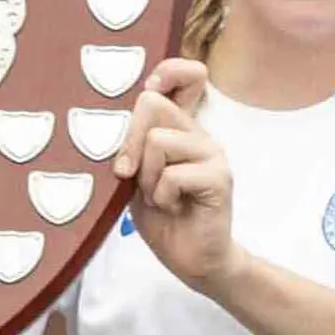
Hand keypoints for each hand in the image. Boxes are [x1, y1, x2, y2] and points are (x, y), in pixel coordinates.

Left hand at [114, 55, 233, 295]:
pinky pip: (172, 174)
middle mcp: (199, 133)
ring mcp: (212, 152)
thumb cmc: (164, 219)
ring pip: (158, 141)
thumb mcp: (136, 178)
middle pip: (152, 104)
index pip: (186, 75)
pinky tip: (174, 208)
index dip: (167, 72)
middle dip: (129, 143)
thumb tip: (115, 121)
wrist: (193, 261)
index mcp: (181, 128)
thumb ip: (132, 147)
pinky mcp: (219, 177)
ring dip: (147, 178)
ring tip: (160, 197)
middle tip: (131, 176)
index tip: (148, 89)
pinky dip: (161, 197)